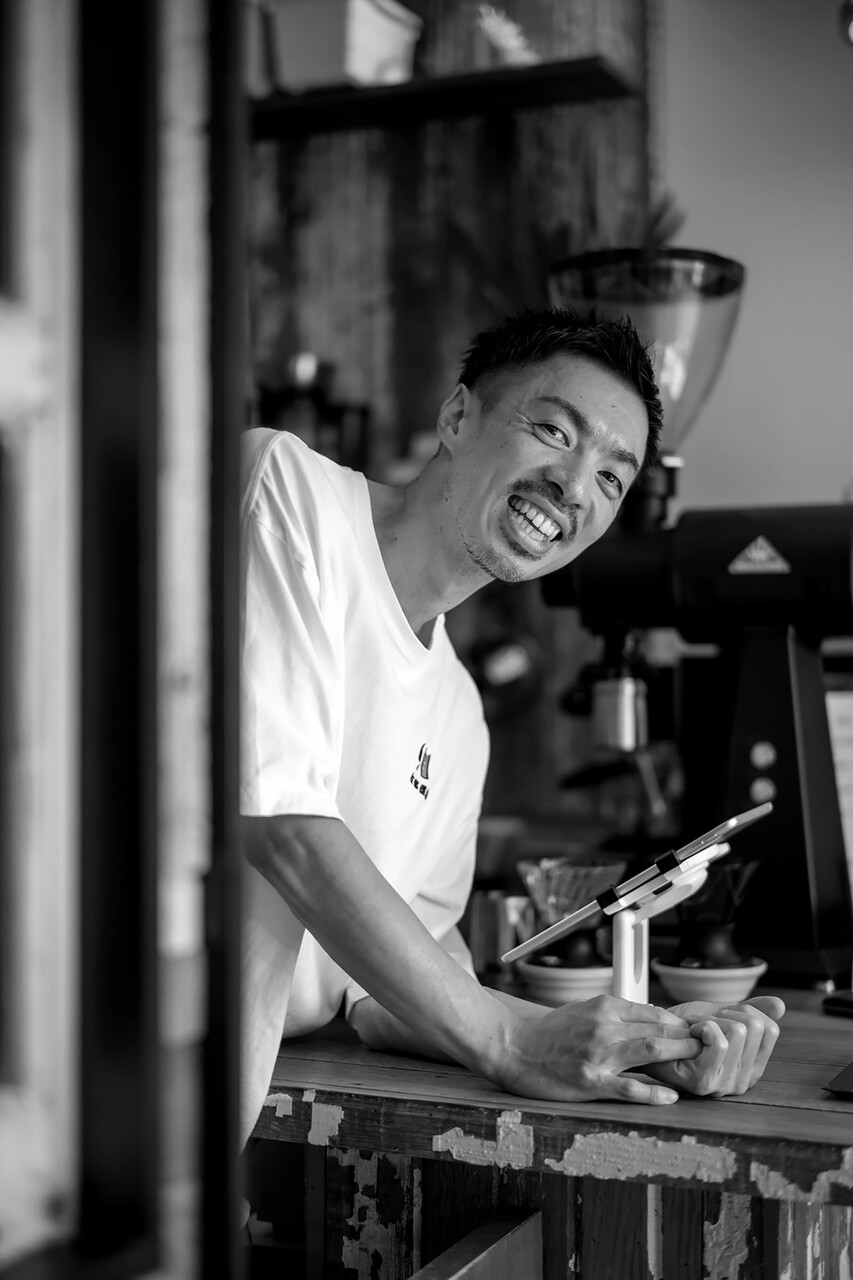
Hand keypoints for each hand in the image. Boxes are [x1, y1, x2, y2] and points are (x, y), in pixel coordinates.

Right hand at [500, 994, 702, 1105]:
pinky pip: (629, 1088)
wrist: (515, 1048)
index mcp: (604, 1007)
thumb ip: (615, 1012)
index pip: (653, 1012)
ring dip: (680, 1055)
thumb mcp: (584, 1010)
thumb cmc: (550, 1031)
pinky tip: (672, 1096)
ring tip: (701, 1061)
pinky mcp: (591, 1082)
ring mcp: (599, 1056)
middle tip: (711, 1044)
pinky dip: (654, 1093)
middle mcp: (605, 1027)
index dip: (680, 1022)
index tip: (697, 1030)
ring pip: (651, 1052)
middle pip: (658, 1029)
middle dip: (688, 1036)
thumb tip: (650, 1017)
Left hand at [644, 995, 784, 1096]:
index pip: (770, 1029)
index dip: (743, 1012)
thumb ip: (752, 1011)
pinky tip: (689, 1034)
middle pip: (755, 1027)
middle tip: (701, 1025)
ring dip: (710, 1020)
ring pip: (739, 1031)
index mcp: (752, 1066)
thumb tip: (780, 1005)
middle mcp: (743, 1081)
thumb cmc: (682, 1028)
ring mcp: (724, 1084)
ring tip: (693, 1030)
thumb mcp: (722, 1015)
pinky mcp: (704, 1082)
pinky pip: (719, 1041)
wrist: (649, 1035)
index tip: (720, 1018)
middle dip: (724, 1014)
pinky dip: (703, 1026)